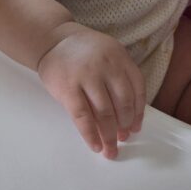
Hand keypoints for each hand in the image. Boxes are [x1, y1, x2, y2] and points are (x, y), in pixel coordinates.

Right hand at [37, 29, 144, 159]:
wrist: (52, 40)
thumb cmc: (83, 52)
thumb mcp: (108, 54)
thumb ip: (120, 77)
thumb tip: (129, 119)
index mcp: (120, 57)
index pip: (137, 90)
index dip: (138, 113)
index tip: (135, 128)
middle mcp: (107, 66)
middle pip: (123, 104)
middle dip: (124, 127)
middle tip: (122, 140)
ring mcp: (87, 77)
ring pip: (105, 114)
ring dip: (110, 136)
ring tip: (111, 149)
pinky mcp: (68, 88)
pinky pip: (83, 117)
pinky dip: (91, 135)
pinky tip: (95, 145)